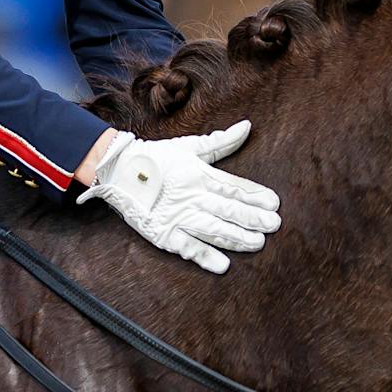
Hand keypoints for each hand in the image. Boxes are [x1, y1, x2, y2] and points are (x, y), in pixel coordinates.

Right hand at [76, 120, 279, 273]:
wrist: (117, 171)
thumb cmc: (156, 157)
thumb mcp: (189, 146)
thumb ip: (220, 141)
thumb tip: (247, 126)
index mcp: (199, 174)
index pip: (233, 186)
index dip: (254, 195)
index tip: (274, 202)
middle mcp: (192, 196)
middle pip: (228, 208)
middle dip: (253, 218)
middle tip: (274, 225)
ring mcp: (178, 216)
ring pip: (213, 229)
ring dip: (237, 238)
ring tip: (257, 243)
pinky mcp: (164, 234)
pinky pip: (187, 247)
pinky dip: (205, 256)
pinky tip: (223, 265)